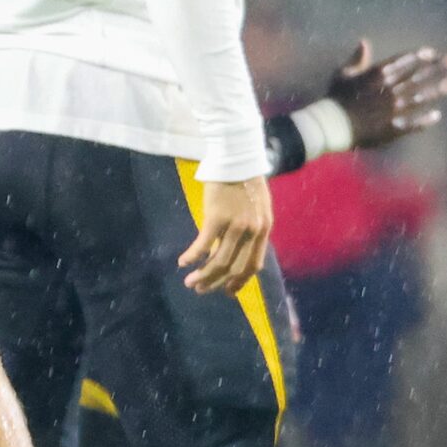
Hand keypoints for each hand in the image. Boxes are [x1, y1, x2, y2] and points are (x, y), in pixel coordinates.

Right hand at [179, 174, 272, 294]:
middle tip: (202, 290)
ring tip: (191, 283)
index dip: (240, 281)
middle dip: (218, 283)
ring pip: (219, 261)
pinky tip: (183, 261)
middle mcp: (252, 231)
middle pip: (235, 267)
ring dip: (204, 276)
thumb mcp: (257, 205)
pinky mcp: (216, 217)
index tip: (227, 291)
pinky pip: (204, 244)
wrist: (236, 156)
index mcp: (263, 229)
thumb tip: (240, 244)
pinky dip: (193, 256)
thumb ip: (252, 225)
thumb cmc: (244, 178)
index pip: (253, 265)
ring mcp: (235, 225)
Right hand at [330, 39, 446, 148]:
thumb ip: (357, 59)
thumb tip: (364, 42)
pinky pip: (414, 122)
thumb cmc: (337, 97)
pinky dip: (426, 119)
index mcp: (376, 75)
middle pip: (417, 77)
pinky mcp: (395, 126)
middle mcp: (389, 90)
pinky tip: (437, 115)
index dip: (419, 56)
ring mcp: (394, 109)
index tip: (433, 53)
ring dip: (436, 91)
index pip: (402, 62)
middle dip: (436, 69)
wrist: (334, 124)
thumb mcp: (343, 74)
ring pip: (419, 97)